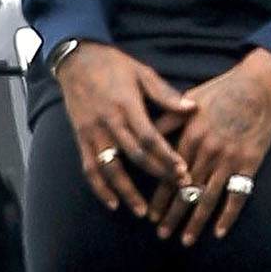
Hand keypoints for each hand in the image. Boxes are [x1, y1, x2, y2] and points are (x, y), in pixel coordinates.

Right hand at [55, 42, 194, 215]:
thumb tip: (193, 107)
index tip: (184, 171)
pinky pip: (89, 168)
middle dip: (158, 175)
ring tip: (143, 211)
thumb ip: (166, 94)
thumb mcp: (142, 72)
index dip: (167, 157)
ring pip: (110, 168)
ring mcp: (92, 132)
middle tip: (177, 191)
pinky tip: (112, 203)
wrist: (77, 60)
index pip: (150, 137)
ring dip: (126, 192)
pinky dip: (99, 188)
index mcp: (126, 105)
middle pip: (135, 155)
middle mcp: (109, 121)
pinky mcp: (81, 138)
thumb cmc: (114, 65)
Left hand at [149, 48, 270, 245]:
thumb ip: (168, 118)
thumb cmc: (223, 89)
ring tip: (186, 240)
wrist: (259, 85)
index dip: (160, 197)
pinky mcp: (249, 163)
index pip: (170, 174)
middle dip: (173, 215)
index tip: (151, 215)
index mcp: (190, 136)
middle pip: (186, 191)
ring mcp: (228, 159)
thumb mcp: (190, 99)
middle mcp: (206, 151)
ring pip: (208, 197)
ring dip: (195, 221)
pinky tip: (220, 231)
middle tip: (162, 234)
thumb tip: (147, 132)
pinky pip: (237, 195)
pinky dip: (228, 215)